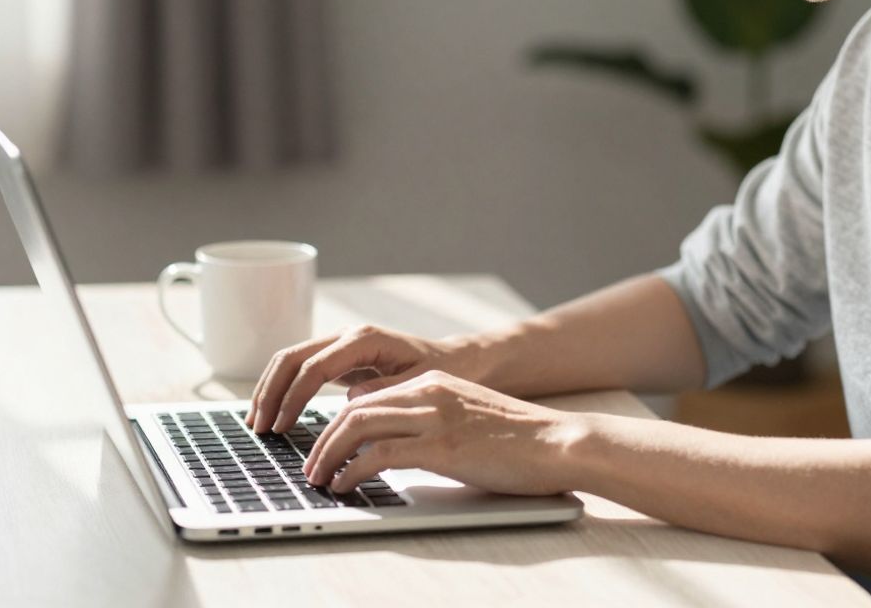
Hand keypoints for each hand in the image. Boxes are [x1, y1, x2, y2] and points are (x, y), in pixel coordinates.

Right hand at [246, 324, 483, 433]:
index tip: (281, 427)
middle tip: (258, 427)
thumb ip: (386, 390)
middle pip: (292, 357)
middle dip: (270, 392)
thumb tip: (352, 400)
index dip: (293, 398)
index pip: (314, 367)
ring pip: (291, 360)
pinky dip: (284, 389)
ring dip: (270, 390)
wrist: (457, 360)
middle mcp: (348, 336)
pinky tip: (275, 413)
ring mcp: (341, 345)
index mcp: (365, 340)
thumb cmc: (444, 371)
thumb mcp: (420, 384)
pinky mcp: (340, 359)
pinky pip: (302, 370)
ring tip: (257, 423)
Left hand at [301, 370, 586, 494]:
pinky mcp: (441, 445)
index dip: (336, 424)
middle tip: (311, 467)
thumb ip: (432, 423)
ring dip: (328, 455)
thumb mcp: (467, 419)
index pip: (368, 398)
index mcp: (433, 384)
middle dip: (322, 440)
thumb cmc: (520, 442)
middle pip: (353, 409)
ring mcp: (434, 416)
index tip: (324, 448)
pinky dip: (352, 471)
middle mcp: (428, 392)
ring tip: (319, 479)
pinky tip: (345, 485)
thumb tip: (397, 449)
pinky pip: (378, 453)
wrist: (559, 442)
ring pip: (356, 426)